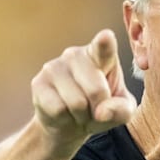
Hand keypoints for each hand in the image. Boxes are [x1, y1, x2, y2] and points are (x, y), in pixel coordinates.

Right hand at [31, 29, 136, 148]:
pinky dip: (65, 119)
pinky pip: (58, 110)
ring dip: (82, 116)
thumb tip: (102, 112)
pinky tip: (63, 113)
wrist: (69, 122)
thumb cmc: (101, 109)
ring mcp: (54, 66)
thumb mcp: (121, 112)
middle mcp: (76, 55)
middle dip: (99, 109)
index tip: (106, 36)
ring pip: (77, 103)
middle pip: (96, 91)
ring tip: (79, 111)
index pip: (104, 47)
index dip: (104, 42)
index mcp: (101, 55)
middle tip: (94, 109)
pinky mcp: (38, 83)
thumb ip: (121, 110)